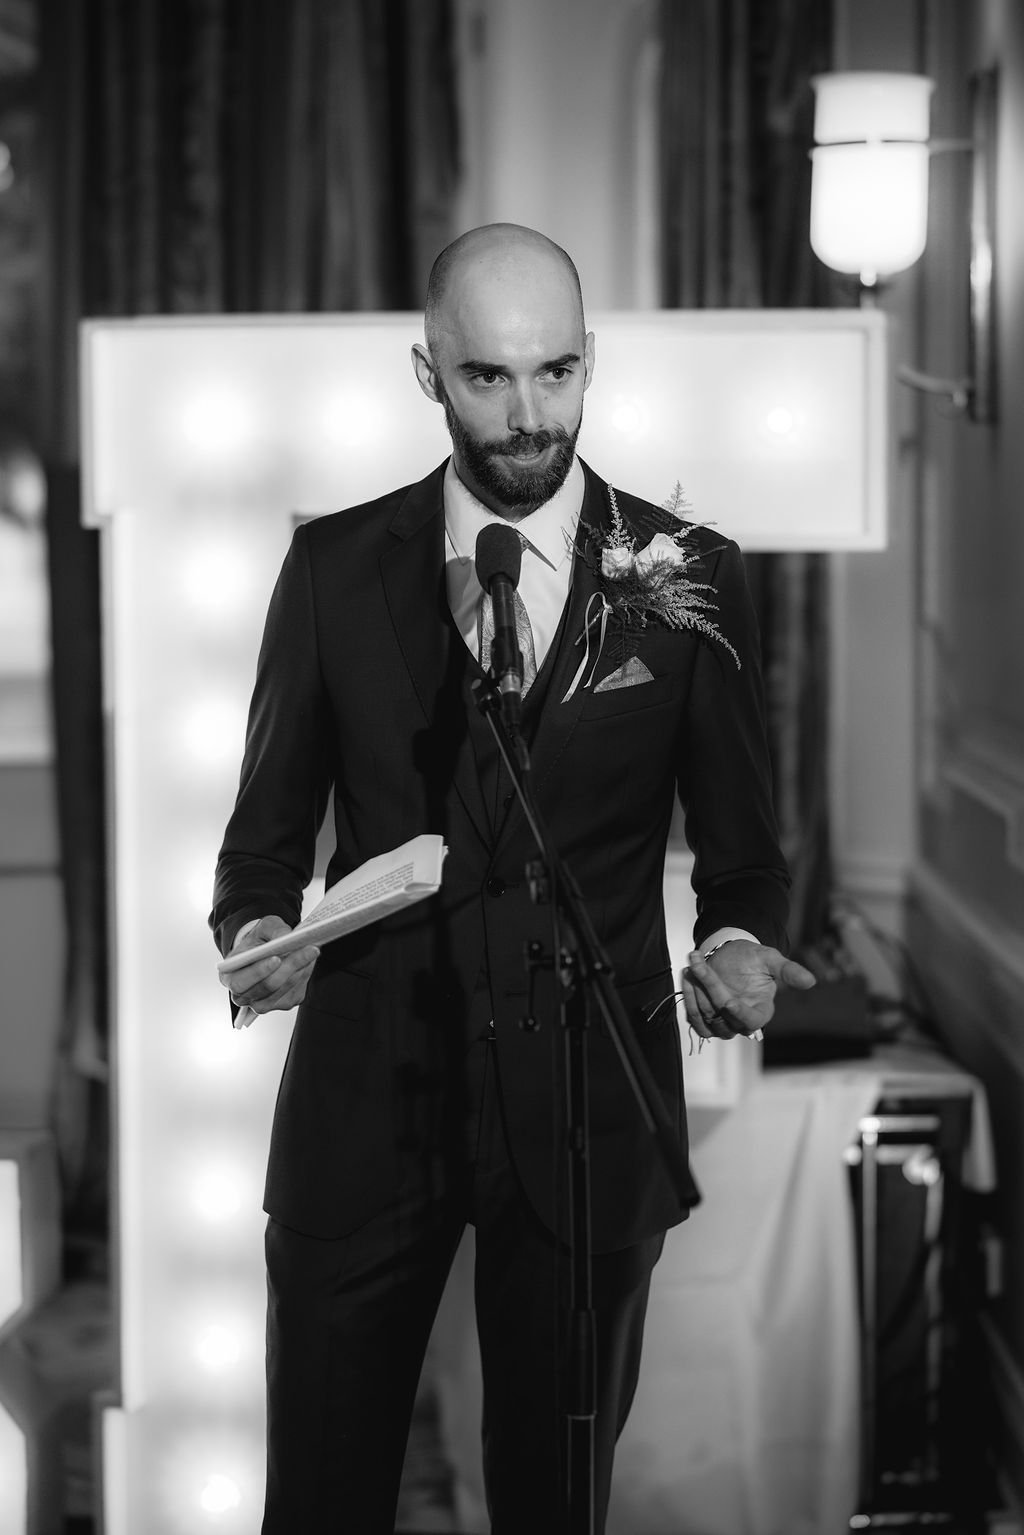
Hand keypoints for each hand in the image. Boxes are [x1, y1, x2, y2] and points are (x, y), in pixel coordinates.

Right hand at [219, 915, 320, 1015]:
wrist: (267, 950)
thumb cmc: (260, 940)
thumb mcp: (264, 927)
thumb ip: (273, 930)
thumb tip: (286, 937)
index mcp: (230, 977)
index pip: (241, 982)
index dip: (258, 972)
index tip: (276, 958)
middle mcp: (244, 996)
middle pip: (268, 987)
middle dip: (290, 966)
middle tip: (308, 949)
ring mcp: (264, 1003)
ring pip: (285, 989)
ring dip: (301, 969)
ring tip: (312, 950)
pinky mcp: (284, 1003)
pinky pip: (296, 992)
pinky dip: (305, 974)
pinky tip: (309, 960)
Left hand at [680, 939, 815, 1039]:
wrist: (730, 955)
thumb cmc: (752, 957)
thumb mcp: (770, 959)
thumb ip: (788, 971)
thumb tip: (811, 981)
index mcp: (761, 1011)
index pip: (750, 1022)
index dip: (739, 1014)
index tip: (728, 1001)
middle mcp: (741, 1020)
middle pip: (723, 1018)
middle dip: (710, 989)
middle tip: (699, 964)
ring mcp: (722, 1022)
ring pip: (706, 1019)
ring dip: (695, 994)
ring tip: (692, 967)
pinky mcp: (705, 1019)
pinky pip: (694, 1019)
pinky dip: (687, 999)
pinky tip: (687, 976)